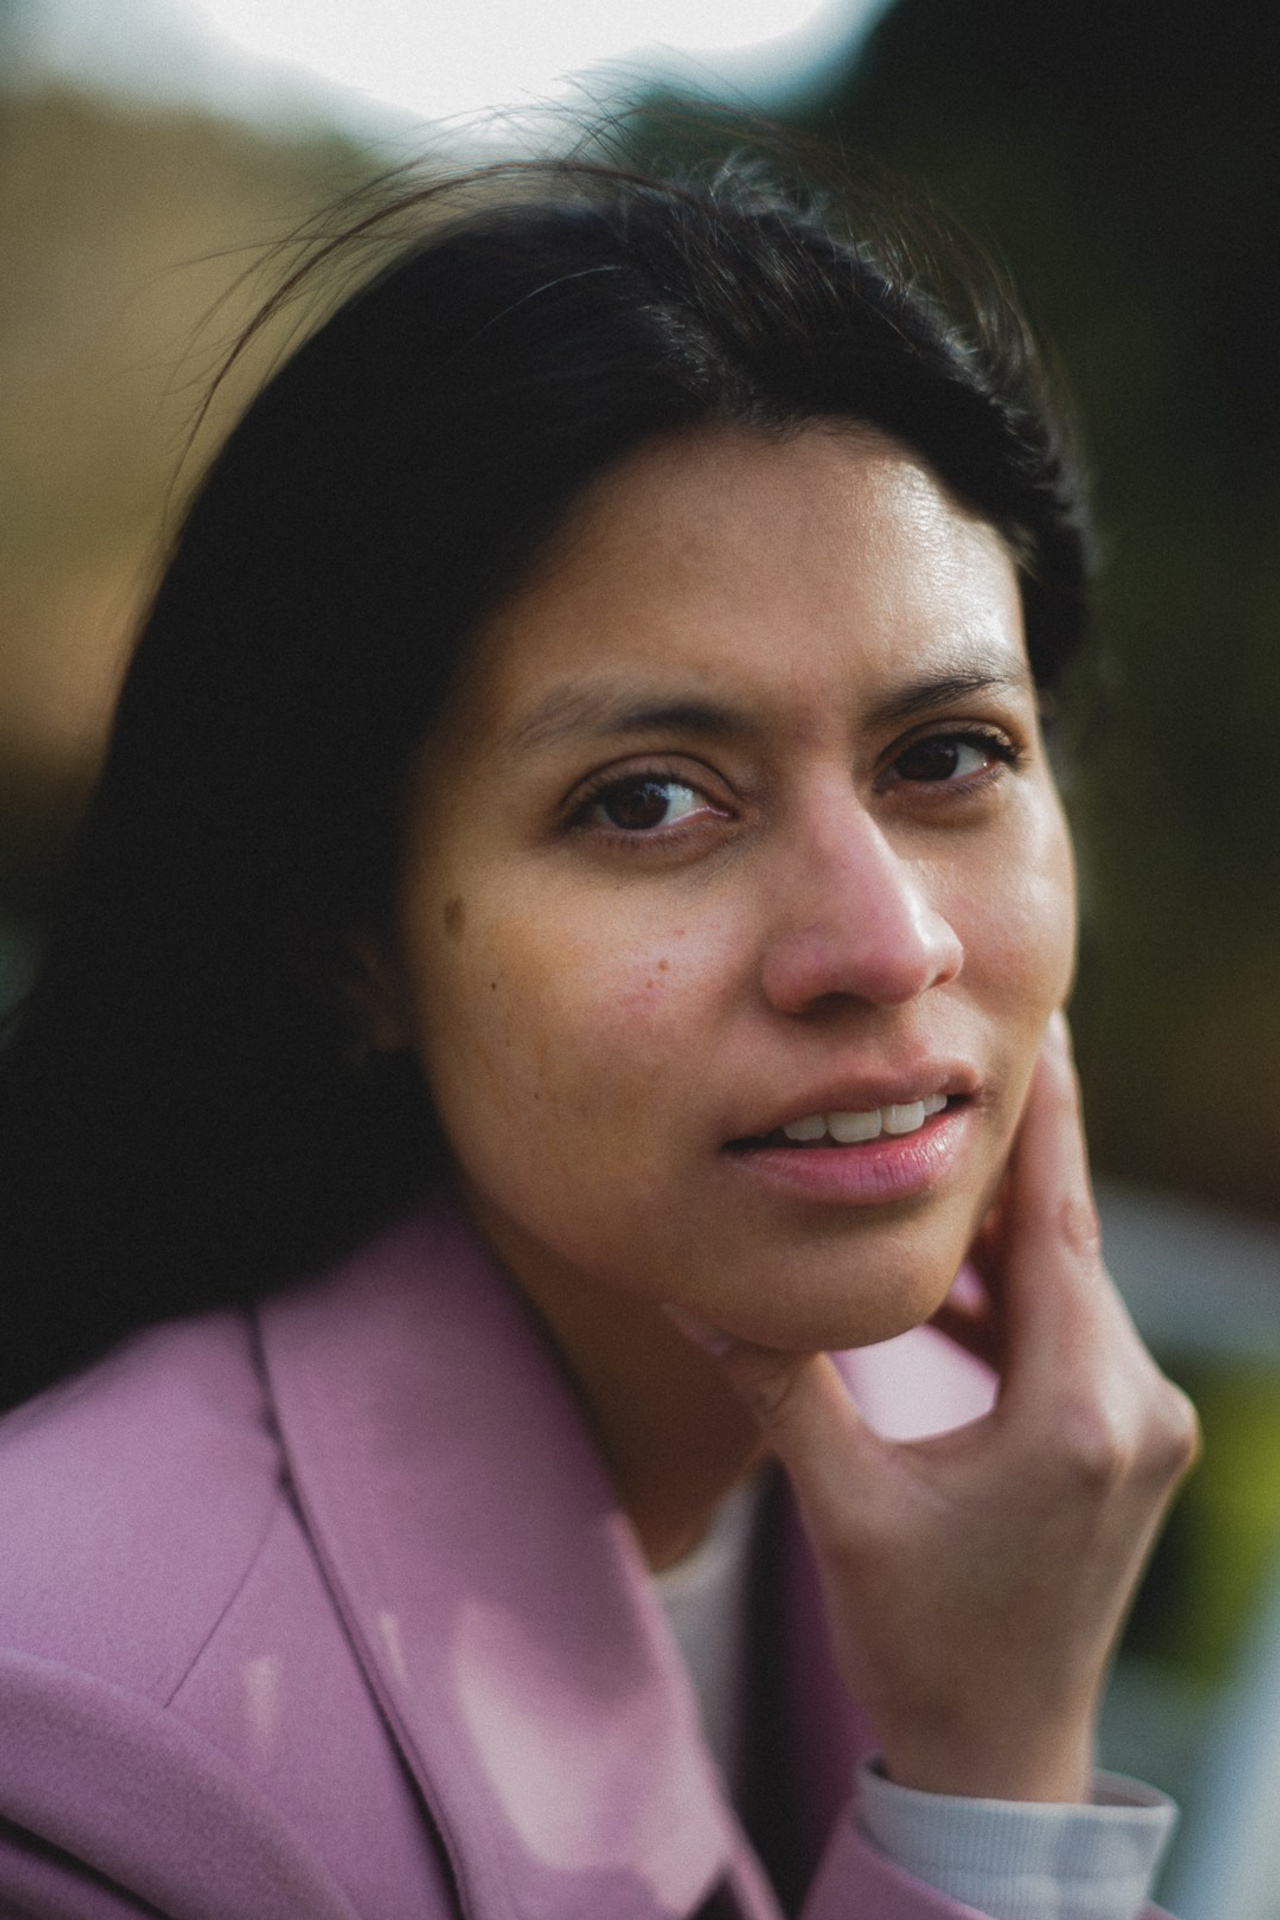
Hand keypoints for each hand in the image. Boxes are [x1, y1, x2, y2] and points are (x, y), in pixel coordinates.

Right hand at [674, 1013, 1198, 1801]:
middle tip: (966, 1060)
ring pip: (1068, 1291)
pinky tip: (934, 1302)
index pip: (1058, 1223)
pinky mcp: (1128, 1448)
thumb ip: (782, 1389)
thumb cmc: (924, 1646)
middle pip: (1066, 1243)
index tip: (1043, 1021)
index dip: (1045, 1117)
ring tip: (920, 1181)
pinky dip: (1008, 1308)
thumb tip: (697, 1293)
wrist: (1005, 1761)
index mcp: (1075, 1410)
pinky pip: (1071, 1339)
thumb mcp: (846, 1511)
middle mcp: (1134, 1405)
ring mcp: (1144, 1429)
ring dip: (995, 1245)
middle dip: (1009, 1159)